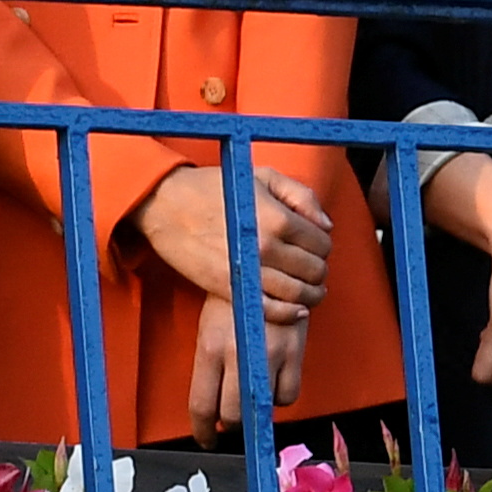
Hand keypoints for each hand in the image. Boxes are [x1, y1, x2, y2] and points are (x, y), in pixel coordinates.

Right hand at [129, 159, 331, 315]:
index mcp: (278, 218)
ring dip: (311, 295)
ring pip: (298, 294)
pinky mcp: (230, 288)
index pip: (322, 243)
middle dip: (318, 270)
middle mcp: (267, 247)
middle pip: (314, 270)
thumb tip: (326, 226)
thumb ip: (301, 196)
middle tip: (310, 267)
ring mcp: (248, 271)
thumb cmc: (214, 187)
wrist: (166, 205)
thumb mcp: (261, 177)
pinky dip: (289, 313)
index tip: (313, 245)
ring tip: (309, 290)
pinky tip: (296, 309)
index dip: (322, 245)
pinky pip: (271, 310)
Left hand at [185, 292, 316, 436]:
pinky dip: (281, 395)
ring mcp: (269, 354)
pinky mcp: (295, 351)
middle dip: (232, 425)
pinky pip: (289, 394)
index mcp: (209, 347)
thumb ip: (211, 365)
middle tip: (232, 420)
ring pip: (264, 408)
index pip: (202, 406)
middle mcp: (238, 354)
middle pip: (234, 416)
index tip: (206, 438)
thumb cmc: (234, 296)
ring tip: (254, 391)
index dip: (203, 431)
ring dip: (257, 408)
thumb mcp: (210, 327)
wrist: (265, 262)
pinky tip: (274, 379)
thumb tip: (212, 404)